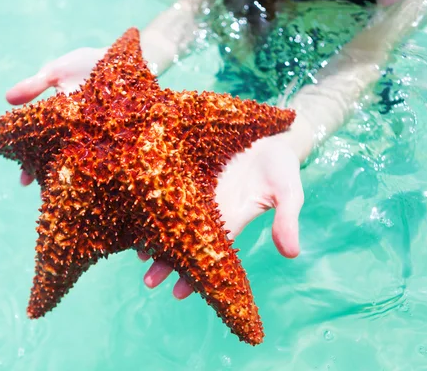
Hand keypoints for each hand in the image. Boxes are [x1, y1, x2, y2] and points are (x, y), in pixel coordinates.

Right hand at [5, 47, 107, 184]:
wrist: (124, 58)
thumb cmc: (88, 64)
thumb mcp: (56, 72)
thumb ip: (34, 86)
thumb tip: (7, 99)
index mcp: (58, 123)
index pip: (39, 149)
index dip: (30, 165)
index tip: (24, 180)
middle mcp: (77, 136)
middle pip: (60, 162)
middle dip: (52, 179)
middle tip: (47, 197)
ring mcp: (97, 138)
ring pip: (82, 164)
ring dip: (75, 179)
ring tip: (69, 194)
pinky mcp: (119, 137)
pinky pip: (109, 155)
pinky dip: (102, 166)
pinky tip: (98, 181)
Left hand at [139, 133, 303, 298]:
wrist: (271, 133)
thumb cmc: (281, 165)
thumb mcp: (289, 192)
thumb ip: (286, 220)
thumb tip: (291, 254)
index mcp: (231, 218)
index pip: (209, 252)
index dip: (194, 273)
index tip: (178, 293)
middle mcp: (210, 207)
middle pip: (184, 240)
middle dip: (167, 262)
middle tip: (148, 282)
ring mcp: (197, 186)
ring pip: (172, 217)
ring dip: (155, 235)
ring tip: (138, 256)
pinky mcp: (189, 164)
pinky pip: (168, 186)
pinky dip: (153, 200)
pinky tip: (135, 212)